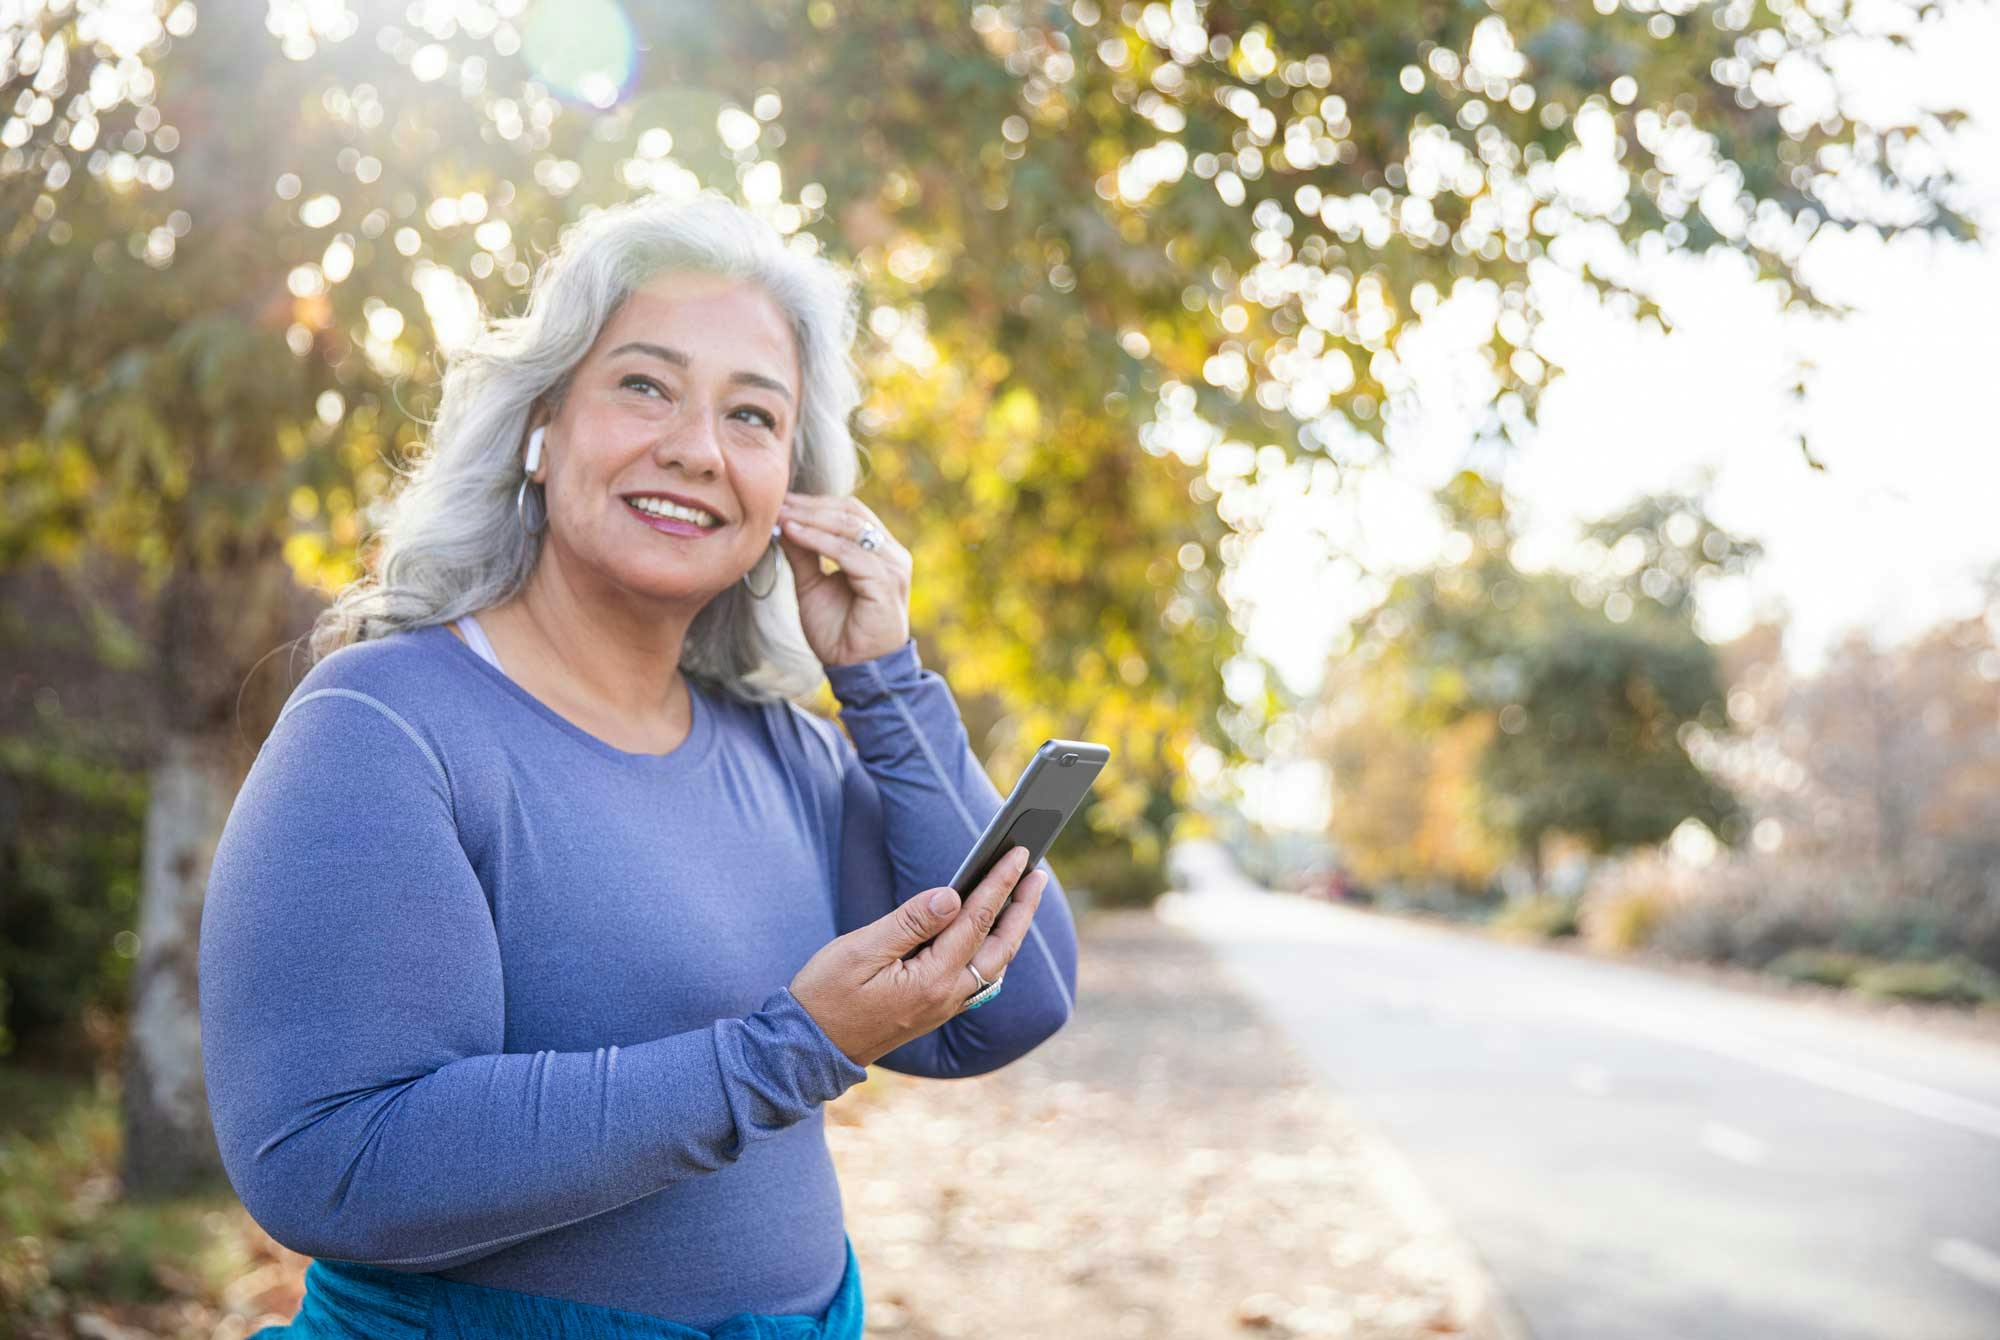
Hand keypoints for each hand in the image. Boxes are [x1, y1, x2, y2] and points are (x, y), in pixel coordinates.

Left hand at [774, 492, 910, 666]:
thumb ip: (804, 554)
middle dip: (810, 506)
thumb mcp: (812, 585)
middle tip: (777, 503)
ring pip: (850, 528)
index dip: (815, 503)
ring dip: (811, 519)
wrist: (856, 669)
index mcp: (880, 550)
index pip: (850, 512)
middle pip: (851, 513)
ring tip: (781, 515)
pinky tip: (794, 534)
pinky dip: (819, 540)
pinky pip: (849, 553)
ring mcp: (893, 567)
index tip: (779, 501)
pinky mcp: (886, 583)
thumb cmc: (838, 631)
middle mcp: (892, 554)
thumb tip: (783, 522)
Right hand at [788, 845, 1048, 1067]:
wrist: (809, 1049)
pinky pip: (980, 978)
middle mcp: (948, 996)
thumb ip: (910, 923)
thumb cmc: (826, 995)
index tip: (1017, 853)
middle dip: (1022, 906)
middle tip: (1039, 873)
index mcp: (932, 979)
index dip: (998, 883)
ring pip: (994, 964)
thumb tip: (953, 896)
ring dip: (1012, 929)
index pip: (976, 920)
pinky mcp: (935, 1011)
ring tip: (1024, 897)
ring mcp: (944, 1007)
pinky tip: (994, 936)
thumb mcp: (861, 951)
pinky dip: (995, 951)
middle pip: (1000, 945)